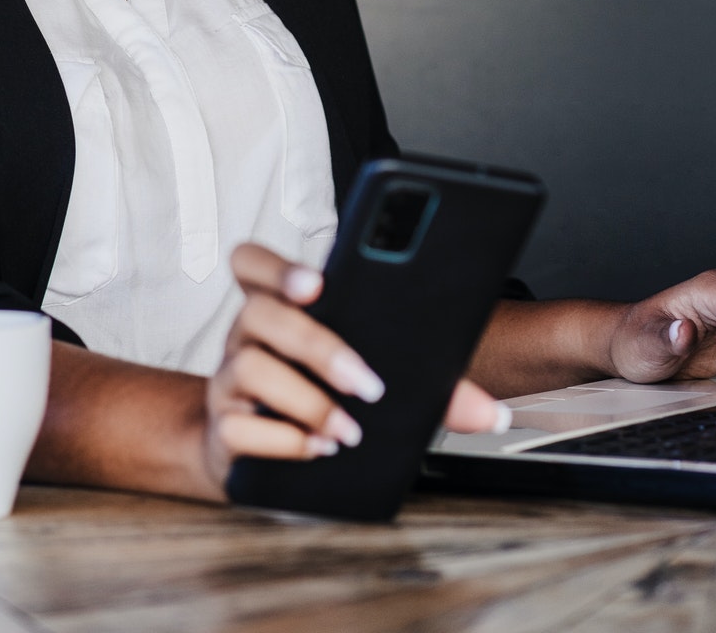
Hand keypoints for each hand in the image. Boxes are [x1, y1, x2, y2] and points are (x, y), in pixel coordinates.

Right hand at [203, 242, 507, 487]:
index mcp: (280, 306)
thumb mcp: (371, 376)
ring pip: (249, 366)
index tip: (316, 283)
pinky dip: (285, 440)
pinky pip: (239, 427)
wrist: (255, 453)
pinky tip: (319, 449)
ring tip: (350, 430)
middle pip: (260, 313)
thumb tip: (491, 413)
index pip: (253, 262)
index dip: (278, 265)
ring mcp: (229, 380)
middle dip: (318, 345)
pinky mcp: (225, 429)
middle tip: (366, 381)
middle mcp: (246, 335)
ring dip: (308, 400)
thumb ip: (430, 387)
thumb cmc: (321, 396)